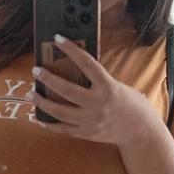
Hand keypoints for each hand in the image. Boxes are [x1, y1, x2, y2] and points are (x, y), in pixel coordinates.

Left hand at [32, 35, 159, 146]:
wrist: (141, 132)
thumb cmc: (132, 106)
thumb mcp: (118, 87)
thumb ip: (99, 81)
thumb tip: (76, 70)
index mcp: (108, 87)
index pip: (86, 63)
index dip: (71, 49)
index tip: (58, 38)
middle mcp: (98, 104)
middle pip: (67, 89)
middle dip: (48, 79)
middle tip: (35, 71)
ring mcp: (91, 121)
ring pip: (60, 111)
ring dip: (42, 102)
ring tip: (32, 94)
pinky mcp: (86, 134)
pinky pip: (63, 129)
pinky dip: (49, 123)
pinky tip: (39, 117)